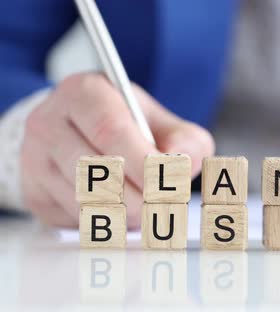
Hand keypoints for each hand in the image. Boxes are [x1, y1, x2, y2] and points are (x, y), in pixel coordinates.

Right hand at [21, 73, 214, 227]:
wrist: (79, 133)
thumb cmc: (125, 126)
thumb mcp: (159, 120)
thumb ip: (184, 138)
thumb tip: (184, 162)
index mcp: (84, 93)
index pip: (111, 131)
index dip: (144, 163)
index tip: (170, 182)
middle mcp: (49, 122)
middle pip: (97, 171)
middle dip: (141, 197)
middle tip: (165, 205)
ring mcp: (34, 159)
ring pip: (85, 201)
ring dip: (126, 215)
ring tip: (148, 208)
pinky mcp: (35, 193)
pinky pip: (74, 219)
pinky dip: (105, 222)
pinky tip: (120, 209)